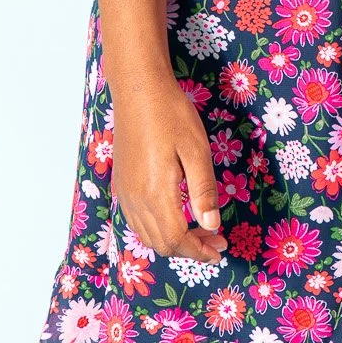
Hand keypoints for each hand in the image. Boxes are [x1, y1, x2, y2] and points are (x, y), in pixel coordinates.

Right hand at [108, 79, 225, 263]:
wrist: (139, 92)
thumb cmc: (172, 116)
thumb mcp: (197, 151)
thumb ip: (203, 192)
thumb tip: (212, 225)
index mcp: (156, 194)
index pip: (176, 239)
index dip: (199, 251)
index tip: (219, 250)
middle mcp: (135, 200)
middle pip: (160, 244)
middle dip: (189, 249)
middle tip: (216, 240)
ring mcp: (125, 193)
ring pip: (147, 236)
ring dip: (173, 241)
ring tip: (200, 230)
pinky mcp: (122, 184)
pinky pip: (137, 222)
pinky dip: (157, 230)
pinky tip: (175, 217)